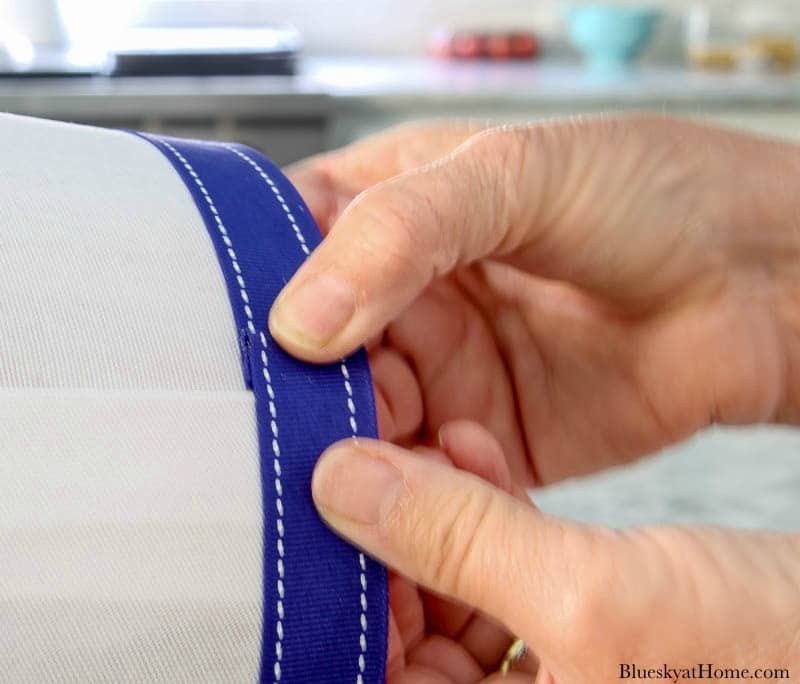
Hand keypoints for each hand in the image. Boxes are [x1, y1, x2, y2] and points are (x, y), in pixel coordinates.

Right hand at [273, 116, 799, 484]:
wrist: (756, 279)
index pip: (284, 248)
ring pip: (360, 422)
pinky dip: (411, 490)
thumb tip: (301, 320)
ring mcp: (444, 370)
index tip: (221, 339)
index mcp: (392, 211)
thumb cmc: (646, 190)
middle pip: (312, 352)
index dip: (249, 290)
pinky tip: (414, 488)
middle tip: (285, 418)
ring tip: (342, 462)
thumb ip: (398, 235)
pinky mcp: (485, 440)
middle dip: (298, 389)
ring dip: (348, 447)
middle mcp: (407, 297)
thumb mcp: (511, 174)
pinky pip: (426, 475)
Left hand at [312, 423, 799, 681]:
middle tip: (371, 456)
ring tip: (432, 440)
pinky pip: (502, 567)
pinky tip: (475, 450)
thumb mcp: (593, 596)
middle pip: (405, 634)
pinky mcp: (576, 625)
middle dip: (390, 540)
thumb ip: (458, 541)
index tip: (326, 510)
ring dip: (436, 509)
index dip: (343, 603)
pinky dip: (484, 508)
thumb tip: (339, 483)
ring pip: (450, 587)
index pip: (376, 678)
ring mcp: (549, 677)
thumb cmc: (767, 658)